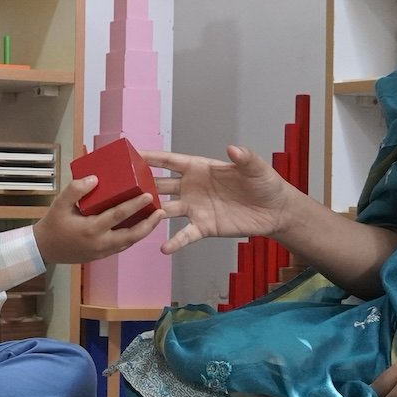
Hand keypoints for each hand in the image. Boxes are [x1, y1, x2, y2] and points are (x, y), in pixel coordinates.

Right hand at [32, 176, 165, 264]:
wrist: (44, 249)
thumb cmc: (53, 224)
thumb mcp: (59, 203)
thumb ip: (76, 189)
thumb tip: (94, 179)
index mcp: (91, 228)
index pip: (118, 215)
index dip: (134, 205)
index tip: (148, 195)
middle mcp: (100, 242)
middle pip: (132, 234)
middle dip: (149, 223)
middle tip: (162, 211)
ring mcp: (103, 251)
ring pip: (129, 242)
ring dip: (144, 231)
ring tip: (156, 218)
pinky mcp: (102, 255)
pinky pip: (122, 246)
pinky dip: (133, 237)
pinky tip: (140, 227)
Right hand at [142, 147, 298, 254]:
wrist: (275, 211)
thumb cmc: (265, 184)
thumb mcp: (256, 168)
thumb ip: (244, 158)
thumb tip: (232, 148)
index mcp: (200, 168)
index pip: (169, 161)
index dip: (150, 157)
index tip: (130, 154)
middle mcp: (192, 187)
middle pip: (160, 185)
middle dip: (142, 185)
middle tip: (122, 187)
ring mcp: (195, 208)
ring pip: (166, 209)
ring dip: (151, 212)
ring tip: (134, 216)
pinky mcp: (203, 227)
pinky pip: (184, 235)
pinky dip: (174, 242)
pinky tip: (163, 248)